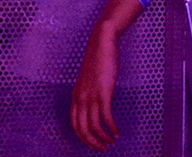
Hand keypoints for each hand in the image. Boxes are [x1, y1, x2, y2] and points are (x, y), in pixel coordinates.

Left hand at [72, 27, 120, 150]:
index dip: (83, 138)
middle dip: (93, 142)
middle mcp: (80, 98)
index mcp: (75, 96)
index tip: (92, 143)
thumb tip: (94, 107)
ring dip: (104, 137)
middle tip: (103, 148)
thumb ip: (88, 94)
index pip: (74, 124)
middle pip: (82, 129)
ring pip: (94, 126)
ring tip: (112, 141)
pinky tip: (117, 132)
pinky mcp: (103, 93)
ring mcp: (91, 96)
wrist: (101, 43)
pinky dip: (112, 128)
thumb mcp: (88, 80)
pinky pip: (106, 117)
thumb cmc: (97, 61)